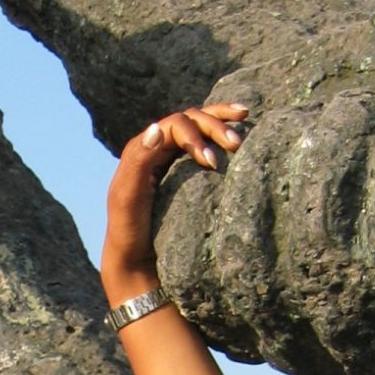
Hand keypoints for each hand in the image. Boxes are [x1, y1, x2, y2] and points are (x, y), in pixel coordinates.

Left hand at [101, 104, 248, 300]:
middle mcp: (157, 147)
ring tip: (246, 116)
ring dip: (222, 121)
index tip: (211, 161)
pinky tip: (242, 126)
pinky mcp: (186, 171)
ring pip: (200, 125)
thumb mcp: (127, 197)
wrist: (135, 257)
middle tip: (236, 143)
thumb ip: (138, 162)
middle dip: (215, 125)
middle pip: (191, 120)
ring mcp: (172, 157)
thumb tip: (157, 128)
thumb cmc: (129, 229)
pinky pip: (206, 141)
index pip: (175, 124)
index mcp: (142, 148)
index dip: (196, 134)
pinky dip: (222, 129)